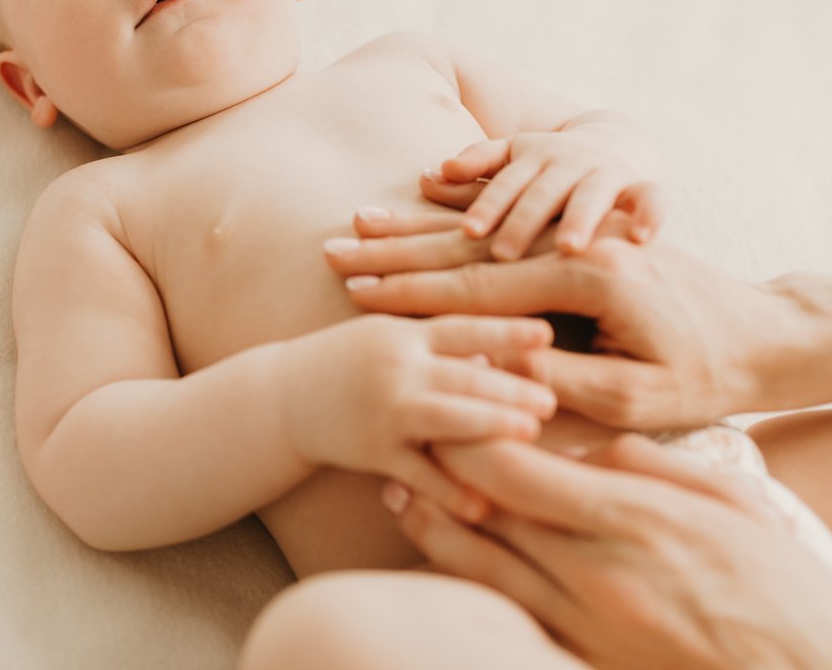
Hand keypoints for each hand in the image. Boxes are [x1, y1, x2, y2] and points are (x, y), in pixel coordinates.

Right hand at [279, 314, 557, 522]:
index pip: (463, 327)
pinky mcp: (371, 451)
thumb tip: (500, 347)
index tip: (547, 333)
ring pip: (444, 419)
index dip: (506, 331)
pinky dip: (448, 490)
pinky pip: (417, 474)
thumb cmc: (344, 362)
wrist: (279, 398)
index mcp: (403, 335)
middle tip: (551, 398)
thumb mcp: (386, 336)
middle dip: (509, 387)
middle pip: (462, 375)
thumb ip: (437, 340)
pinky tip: (480, 505)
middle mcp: (395, 368)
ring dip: (488, 426)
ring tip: (530, 433)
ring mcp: (383, 411)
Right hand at [327, 209, 797, 427]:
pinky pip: (517, 208)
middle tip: (334, 247)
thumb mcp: (635, 397)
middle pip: (468, 243)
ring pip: (484, 223)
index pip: (477, 285)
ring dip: (417, 223)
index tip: (354, 293)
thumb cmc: (706, 374)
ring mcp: (583, 229)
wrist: (766, 333)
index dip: (411, 293)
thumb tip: (491, 370)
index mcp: (587, 277)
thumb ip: (560, 381)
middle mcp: (578, 241)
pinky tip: (425, 193)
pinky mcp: (588, 232)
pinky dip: (464, 204)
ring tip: (361, 221)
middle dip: (396, 251)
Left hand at [388, 435, 831, 669]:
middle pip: (484, 513)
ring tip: (400, 491)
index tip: (454, 398)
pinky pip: (505, 613)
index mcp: (633, 520)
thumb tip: (595, 448)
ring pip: (479, 568)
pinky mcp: (582, 656)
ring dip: (431, 525)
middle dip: (441, 468)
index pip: (514, 468)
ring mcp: (583, 623)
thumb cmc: (784, 588)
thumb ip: (655, 466)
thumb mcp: (733, 502)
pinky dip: (467, 579)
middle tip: (411, 433)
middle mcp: (594, 573)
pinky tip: (443, 554)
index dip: (470, 432)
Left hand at [425, 128, 662, 259]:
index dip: (489, 205)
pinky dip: (649, 214)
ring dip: (581, 219)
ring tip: (569, 247)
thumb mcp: (515, 157)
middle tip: (503, 253)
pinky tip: (641, 239)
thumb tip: (429, 175)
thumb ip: (478, 167)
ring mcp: (607, 174)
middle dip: (524, 220)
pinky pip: (652, 199)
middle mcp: (569, 163)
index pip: (506, 184)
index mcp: (534, 159)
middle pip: (544, 192)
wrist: (621, 144)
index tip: (469, 232)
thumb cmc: (551, 167)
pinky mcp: (643, 187)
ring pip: (593, 195)